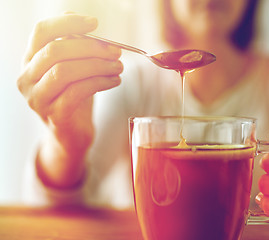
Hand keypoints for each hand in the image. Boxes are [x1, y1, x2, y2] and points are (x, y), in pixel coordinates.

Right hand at [17, 13, 122, 187]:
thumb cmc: (74, 97)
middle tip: (116, 50)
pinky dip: (100, 82)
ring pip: (65, 71)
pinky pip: (77, 92)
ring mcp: (38, 98)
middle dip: (91, 47)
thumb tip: (85, 24)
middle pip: (55, 50)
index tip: (94, 23)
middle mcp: (27, 78)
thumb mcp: (73, 68)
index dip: (67, 23)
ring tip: (119, 66)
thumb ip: (74, 48)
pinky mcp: (54, 115)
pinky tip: (115, 81)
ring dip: (98, 65)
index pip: (41, 32)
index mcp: (30, 60)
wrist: (72, 134)